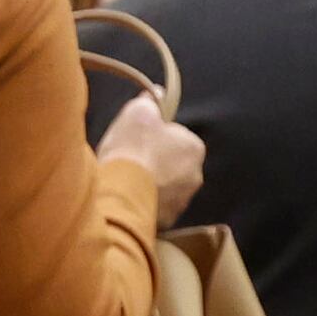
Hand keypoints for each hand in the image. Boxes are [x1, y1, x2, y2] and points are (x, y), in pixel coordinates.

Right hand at [99, 86, 207, 225]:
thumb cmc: (132, 148)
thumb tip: (158, 94)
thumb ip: (151, 101)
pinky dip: (145, 201)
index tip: (136, 139)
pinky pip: (156, 206)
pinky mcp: (168, 221)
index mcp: (194, 147)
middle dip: (156, 161)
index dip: (154, 135)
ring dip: (151, 183)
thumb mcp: (138, 112)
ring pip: (166, 186)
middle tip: (130, 159)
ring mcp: (182, 202)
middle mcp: (196, 175)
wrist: (121, 193)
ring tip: (126, 180)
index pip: (175, 136)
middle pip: (172, 163)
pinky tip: (127, 196)